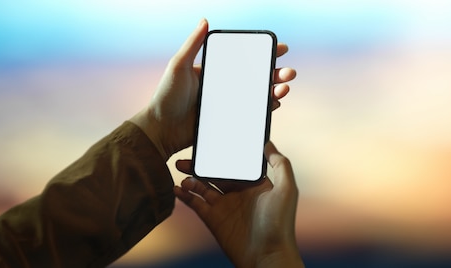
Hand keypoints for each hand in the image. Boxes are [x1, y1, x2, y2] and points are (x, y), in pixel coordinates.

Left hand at [130, 19, 296, 158]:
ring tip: (285, 88)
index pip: (245, 58)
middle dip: (276, 73)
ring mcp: (228, 104)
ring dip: (275, 90)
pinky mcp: (228, 121)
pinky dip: (266, 108)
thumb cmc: (166, 96)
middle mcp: (224, 86)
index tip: (280, 48)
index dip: (264, 53)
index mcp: (216, 70)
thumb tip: (205, 21)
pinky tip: (275, 103)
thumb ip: (193, 44)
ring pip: (258, 95)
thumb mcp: (178, 66)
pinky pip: (252, 113)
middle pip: (257, 76)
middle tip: (289, 72)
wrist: (160, 129)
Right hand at [174, 142, 303, 267]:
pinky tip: (177, 188)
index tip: (209, 143)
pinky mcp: (214, 220)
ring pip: (203, 187)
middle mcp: (239, 193)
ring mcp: (225, 207)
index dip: (223, 154)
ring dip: (191, 179)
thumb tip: (267, 143)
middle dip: (201, 165)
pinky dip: (185, 195)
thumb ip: (280, 164)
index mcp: (255, 184)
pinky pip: (196, 204)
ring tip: (182, 172)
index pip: (235, 164)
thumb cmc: (280, 223)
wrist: (267, 256)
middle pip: (216, 174)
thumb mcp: (287, 189)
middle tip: (185, 158)